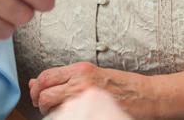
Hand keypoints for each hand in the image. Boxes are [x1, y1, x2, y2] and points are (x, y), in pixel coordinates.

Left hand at [31, 62, 154, 117]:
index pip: (45, 76)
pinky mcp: (92, 106)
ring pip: (50, 105)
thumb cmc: (122, 86)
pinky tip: (71, 117)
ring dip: (49, 113)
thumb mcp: (92, 76)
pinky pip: (66, 115)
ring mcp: (85, 95)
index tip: (37, 96)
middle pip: (44, 92)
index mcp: (80, 69)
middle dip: (39, 103)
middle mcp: (80, 80)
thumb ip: (65, 79)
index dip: (36, 89)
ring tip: (58, 115)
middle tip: (45, 108)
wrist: (146, 95)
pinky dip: (62, 117)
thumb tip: (36, 82)